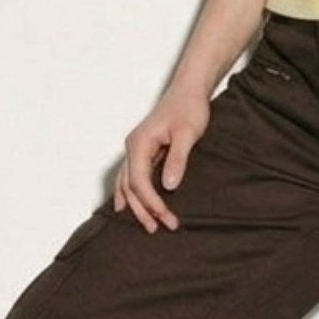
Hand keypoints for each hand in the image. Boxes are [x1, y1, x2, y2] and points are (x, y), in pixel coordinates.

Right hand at [112, 81, 211, 230]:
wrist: (190, 91)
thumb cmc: (189, 108)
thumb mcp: (187, 133)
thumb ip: (177, 159)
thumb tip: (169, 186)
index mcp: (140, 143)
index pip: (139, 181)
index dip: (150, 201)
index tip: (165, 216)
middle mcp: (133, 147)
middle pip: (130, 186)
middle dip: (143, 209)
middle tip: (158, 228)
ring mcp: (137, 149)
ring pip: (128, 183)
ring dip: (137, 205)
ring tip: (149, 225)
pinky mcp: (145, 151)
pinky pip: (132, 177)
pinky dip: (132, 194)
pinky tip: (130, 206)